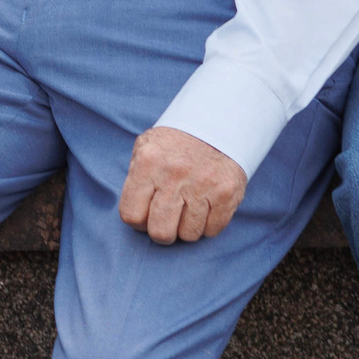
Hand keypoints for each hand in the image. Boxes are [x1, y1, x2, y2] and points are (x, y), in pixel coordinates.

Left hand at [117, 127, 246, 244]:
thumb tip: (134, 211)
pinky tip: (205, 208)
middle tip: (167, 220)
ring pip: (188, 235)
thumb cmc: (175, 142)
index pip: (131, 215)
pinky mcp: (226, 194)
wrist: (216, 123)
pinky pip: (213, 230)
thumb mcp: (146, 147)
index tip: (146, 215)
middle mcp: (174, 176)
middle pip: (160, 232)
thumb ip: (135, 177)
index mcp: (148, 164)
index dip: (138, 222)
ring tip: (187, 210)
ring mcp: (202, 186)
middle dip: (162, 232)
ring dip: (187, 228)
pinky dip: (208, 225)